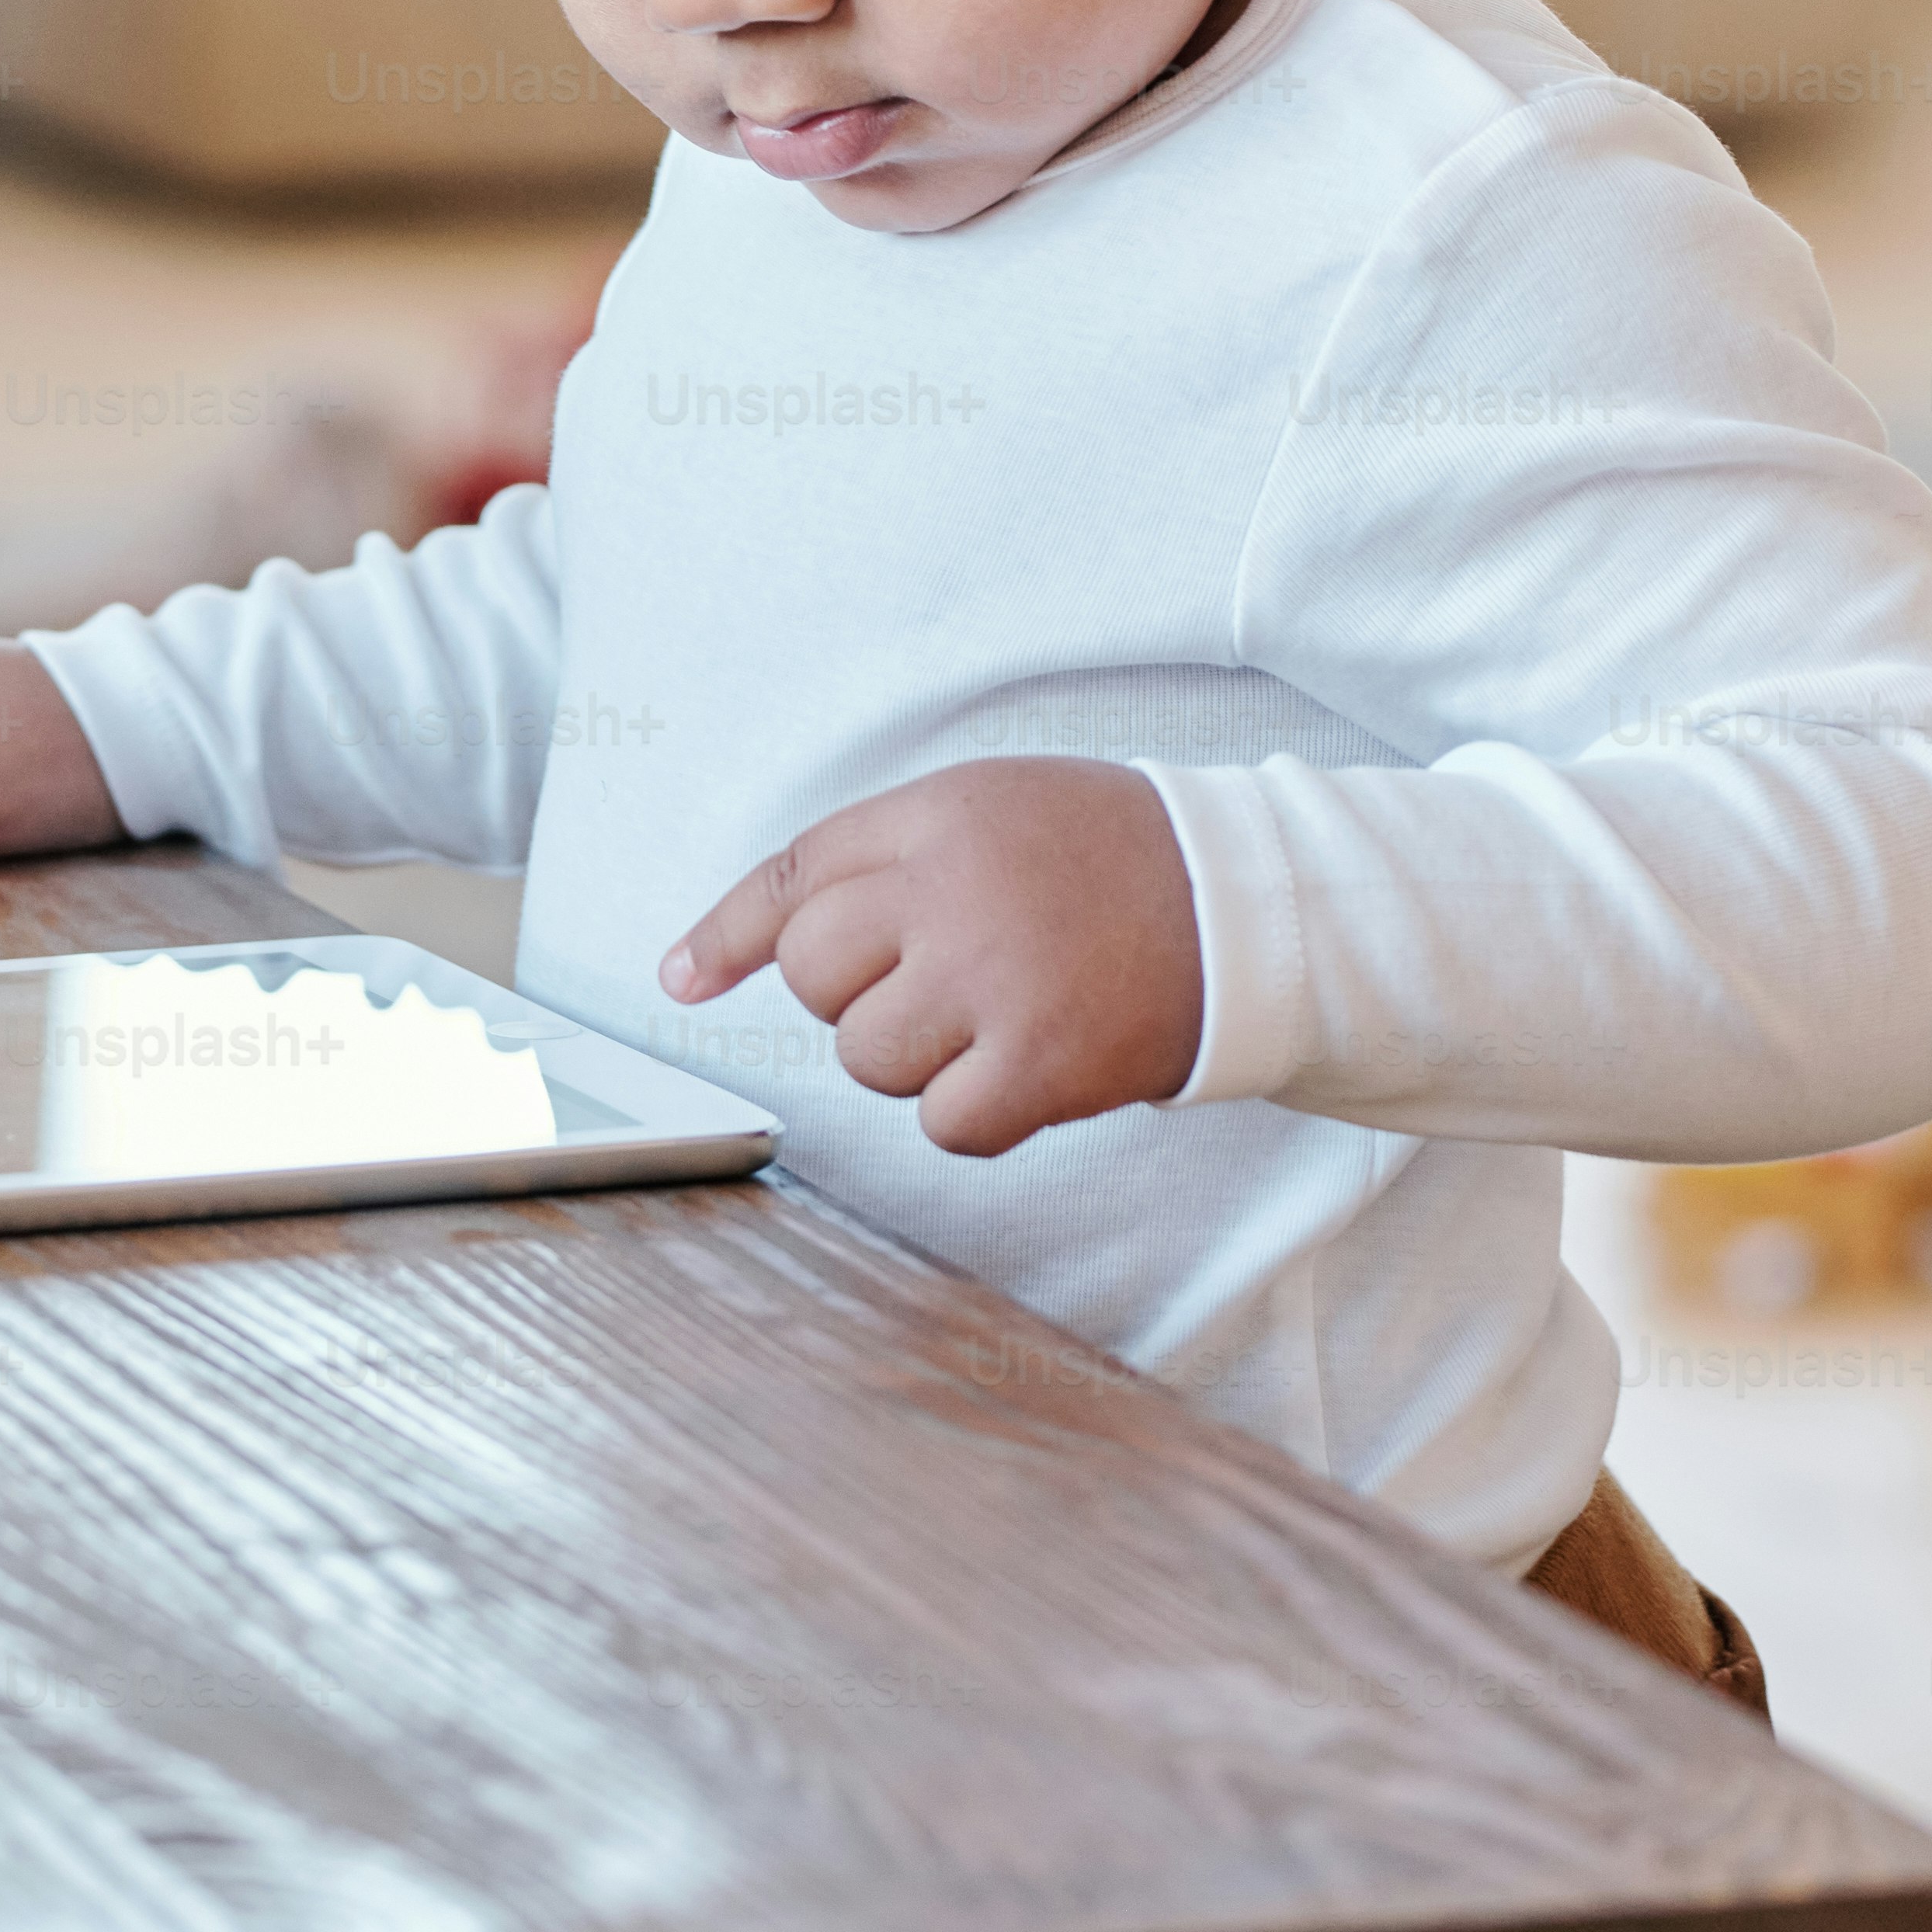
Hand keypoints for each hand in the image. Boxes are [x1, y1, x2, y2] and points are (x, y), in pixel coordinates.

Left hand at [658, 757, 1204, 1158]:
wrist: (1246, 909)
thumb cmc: (1109, 859)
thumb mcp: (991, 807)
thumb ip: (875, 857)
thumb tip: (719, 957)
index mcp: (938, 815)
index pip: (795, 877)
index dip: (729, 933)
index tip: (685, 977)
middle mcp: (951, 891)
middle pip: (815, 974)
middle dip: (860, 992)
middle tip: (941, 981)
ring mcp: (992, 979)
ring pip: (868, 1057)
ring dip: (919, 1058)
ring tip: (999, 1016)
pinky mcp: (1037, 1064)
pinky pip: (941, 1124)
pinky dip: (974, 1114)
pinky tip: (1027, 1072)